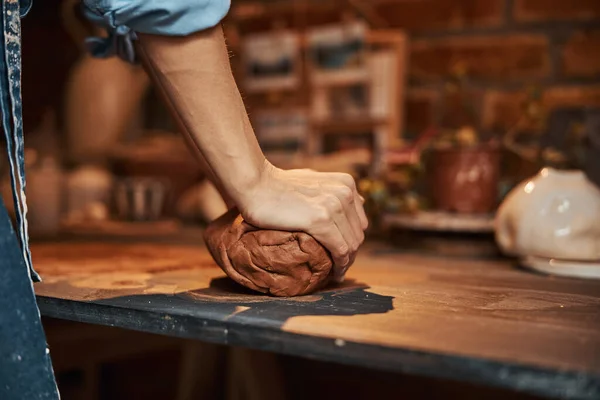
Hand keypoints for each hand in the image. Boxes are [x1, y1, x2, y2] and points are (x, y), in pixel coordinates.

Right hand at [238, 161, 367, 279]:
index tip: (343, 253)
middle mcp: (345, 192)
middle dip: (351, 253)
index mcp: (346, 183)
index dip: (352, 239)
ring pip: (351, 244)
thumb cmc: (277, 184)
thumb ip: (331, 188)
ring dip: (346, 262)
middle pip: (357, 234)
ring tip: (336, 273)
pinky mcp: (321, 221)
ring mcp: (334, 205)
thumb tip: (353, 199)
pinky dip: (340, 265)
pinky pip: (339, 250)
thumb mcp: (312, 179)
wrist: (256, 184)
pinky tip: (334, 273)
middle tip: (339, 267)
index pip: (359, 220)